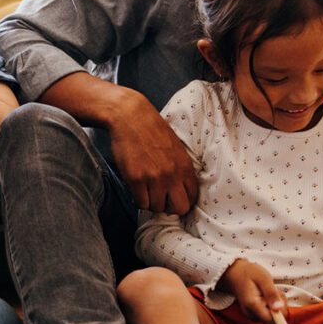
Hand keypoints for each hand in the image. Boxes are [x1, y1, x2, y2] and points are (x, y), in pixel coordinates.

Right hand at [108, 98, 197, 214]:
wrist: (130, 116)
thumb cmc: (151, 129)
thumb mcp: (175, 147)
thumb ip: (180, 168)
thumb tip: (179, 189)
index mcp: (184, 165)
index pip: (192, 197)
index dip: (183, 201)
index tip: (174, 198)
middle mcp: (172, 174)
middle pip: (179, 208)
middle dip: (170, 207)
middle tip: (161, 199)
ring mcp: (154, 177)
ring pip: (157, 207)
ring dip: (151, 202)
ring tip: (146, 190)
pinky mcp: (136, 179)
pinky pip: (140, 203)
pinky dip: (138, 199)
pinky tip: (137, 189)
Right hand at [222, 258, 286, 323]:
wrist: (235, 273)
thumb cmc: (249, 273)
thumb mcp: (263, 277)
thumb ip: (271, 293)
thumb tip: (279, 309)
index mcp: (253, 305)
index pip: (272, 321)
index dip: (281, 313)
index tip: (280, 298)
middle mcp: (251, 314)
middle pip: (274, 321)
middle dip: (280, 308)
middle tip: (275, 291)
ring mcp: (252, 315)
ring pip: (273, 318)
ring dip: (277, 305)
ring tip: (270, 290)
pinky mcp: (254, 314)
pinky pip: (268, 315)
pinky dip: (272, 306)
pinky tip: (267, 295)